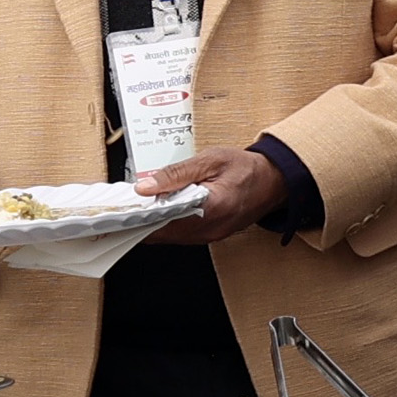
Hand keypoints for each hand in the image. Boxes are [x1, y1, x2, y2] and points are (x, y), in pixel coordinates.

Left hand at [138, 147, 286, 244]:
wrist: (274, 182)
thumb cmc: (247, 169)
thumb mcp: (211, 159)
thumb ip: (176, 173)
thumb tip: (145, 187)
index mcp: (212, 207)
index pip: (164, 219)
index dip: (139, 214)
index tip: (122, 207)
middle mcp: (210, 228)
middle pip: (162, 232)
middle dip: (140, 220)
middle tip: (124, 205)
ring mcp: (209, 236)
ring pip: (168, 237)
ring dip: (151, 223)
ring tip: (140, 205)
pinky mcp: (208, 237)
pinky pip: (179, 236)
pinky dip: (165, 225)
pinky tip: (159, 211)